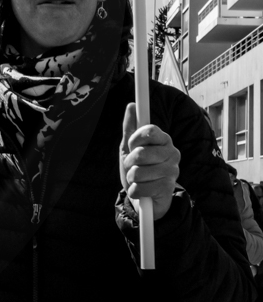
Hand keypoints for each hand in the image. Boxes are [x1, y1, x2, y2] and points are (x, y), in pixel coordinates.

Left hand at [120, 104, 180, 221]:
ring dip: (131, 178)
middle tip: (133, 166)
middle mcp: (172, 153)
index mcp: (163, 140)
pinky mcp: (168, 188)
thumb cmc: (138, 168)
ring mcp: (172, 171)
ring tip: (138, 179)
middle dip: (129, 162)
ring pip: (138, 172)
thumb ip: (130, 128)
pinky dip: (134, 191)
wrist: (146, 196)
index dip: (135, 138)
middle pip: (140, 153)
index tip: (132, 145)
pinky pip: (140, 188)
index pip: (149, 130)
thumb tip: (131, 105)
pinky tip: (141, 190)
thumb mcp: (129, 147)